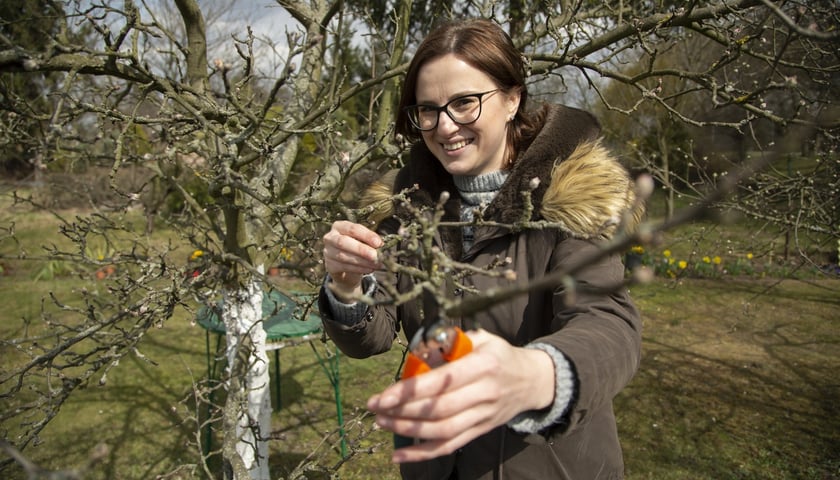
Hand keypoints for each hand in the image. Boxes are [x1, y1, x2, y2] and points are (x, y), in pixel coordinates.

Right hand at [322, 220, 382, 299]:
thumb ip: (370, 241)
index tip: (378, 243)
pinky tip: (370, 269)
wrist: (347, 268)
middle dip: (361, 249)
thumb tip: (380, 245)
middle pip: (343, 242)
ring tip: (376, 264)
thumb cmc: (357, 248)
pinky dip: (359, 269)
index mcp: (339, 226)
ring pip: (343, 256)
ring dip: (362, 261)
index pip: (352, 228)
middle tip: (375, 255)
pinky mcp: (329, 265)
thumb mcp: (363, 241)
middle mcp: (330, 237)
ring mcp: (327, 252)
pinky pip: (344, 267)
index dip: (366, 235)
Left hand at [367, 329, 554, 462]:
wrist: (532, 380)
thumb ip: (449, 344)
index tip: (384, 395)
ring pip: (442, 430)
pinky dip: (422, 453)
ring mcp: (484, 416)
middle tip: (375, 406)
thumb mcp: (479, 339)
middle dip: (402, 410)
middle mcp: (485, 393)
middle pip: (439, 409)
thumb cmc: (499, 355)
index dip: (411, 390)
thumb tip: (417, 352)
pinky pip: (449, 446)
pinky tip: (399, 455)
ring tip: (382, 421)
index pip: (443, 381)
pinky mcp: (480, 431)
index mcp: (484, 365)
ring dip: (408, 429)